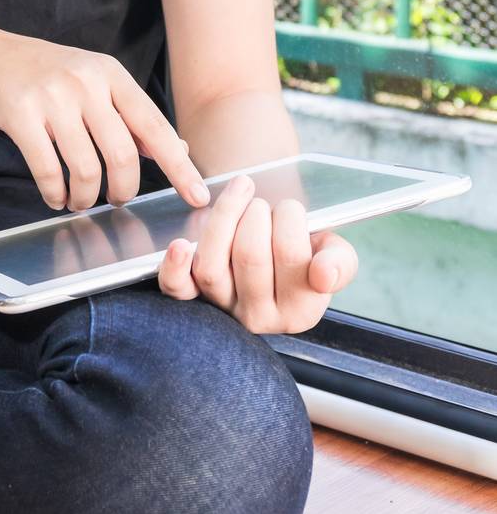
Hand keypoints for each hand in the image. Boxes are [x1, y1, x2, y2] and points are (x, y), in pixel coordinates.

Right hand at [0, 25, 211, 213]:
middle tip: (117, 200)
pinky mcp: (21, 115)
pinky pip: (48, 170)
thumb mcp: (97, 81)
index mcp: (111, 75)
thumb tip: (177, 149)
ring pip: (85, 168)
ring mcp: (53, 98)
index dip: (179, 167)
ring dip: (86, 198)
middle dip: (124, 191)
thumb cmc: (48, 73)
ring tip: (80, 201)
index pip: (155, 127)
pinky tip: (55, 197)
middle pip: (122, 155)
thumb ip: (134, 115)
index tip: (197, 196)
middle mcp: (86, 83)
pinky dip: (55, 194)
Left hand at [157, 172, 359, 333]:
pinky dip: (174, 267)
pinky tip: (180, 244)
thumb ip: (339, 263)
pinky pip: (178, 288)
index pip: (292, 254)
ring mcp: (223, 308)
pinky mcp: (193, 296)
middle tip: (264, 204)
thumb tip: (323, 274)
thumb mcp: (334, 255)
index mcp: (302, 311)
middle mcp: (261, 318)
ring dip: (224, 218)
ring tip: (239, 195)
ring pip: (213, 265)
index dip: (289, 217)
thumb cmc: (306, 250)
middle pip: (250, 256)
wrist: (274, 248)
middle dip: (257, 214)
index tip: (290, 208)